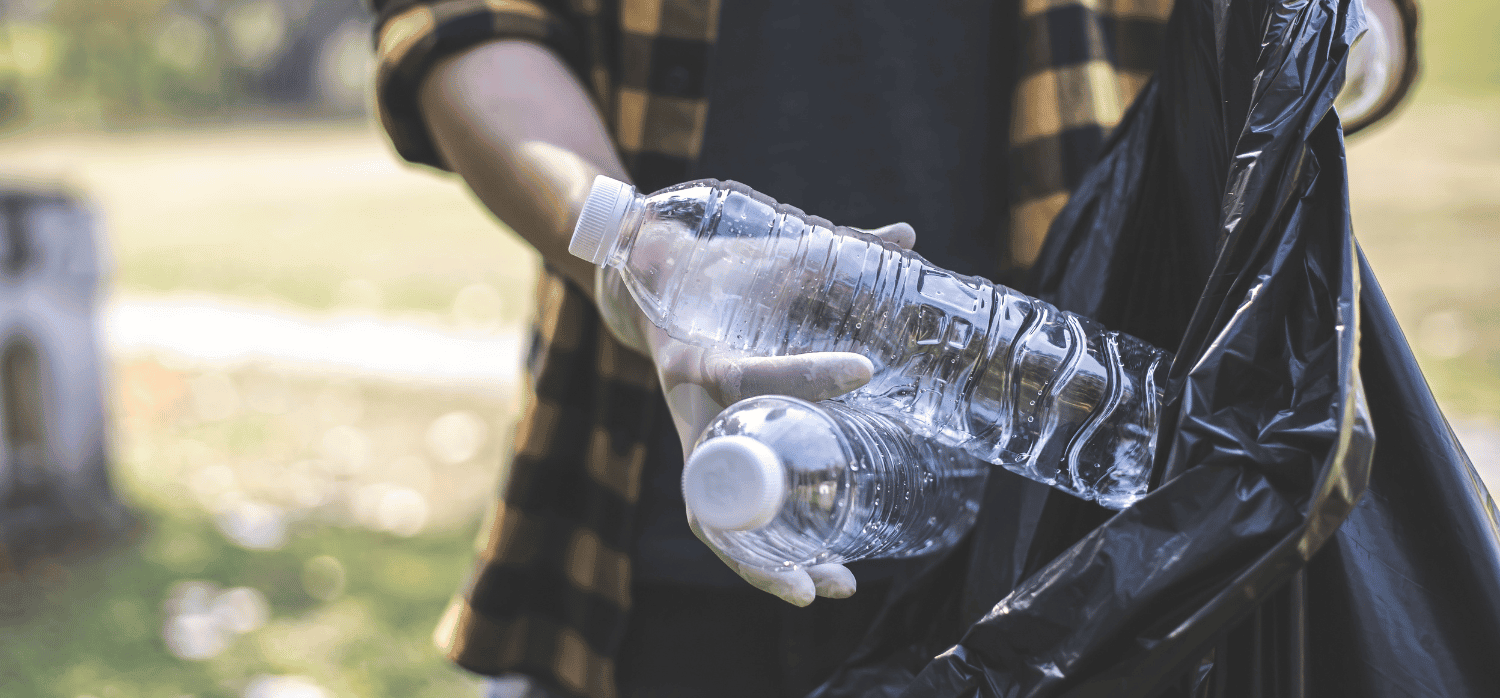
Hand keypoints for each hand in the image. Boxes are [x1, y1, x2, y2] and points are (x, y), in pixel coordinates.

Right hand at [597, 221, 917, 604]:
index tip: (865, 368)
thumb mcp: (767, 254)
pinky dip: (762, 553)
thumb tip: (908, 234)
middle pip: (722, 491)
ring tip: (836, 586)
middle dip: (776, 532)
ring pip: (723, 523)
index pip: (748, 373)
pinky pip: (729, 518)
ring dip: (770, 564)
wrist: (651, 289)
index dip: (803, 376)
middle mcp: (688, 410)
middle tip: (841, 563)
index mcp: (694, 354)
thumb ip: (835, 245)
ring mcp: (695, 442)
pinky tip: (812, 574)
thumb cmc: (716, 271)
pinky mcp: (708, 458)